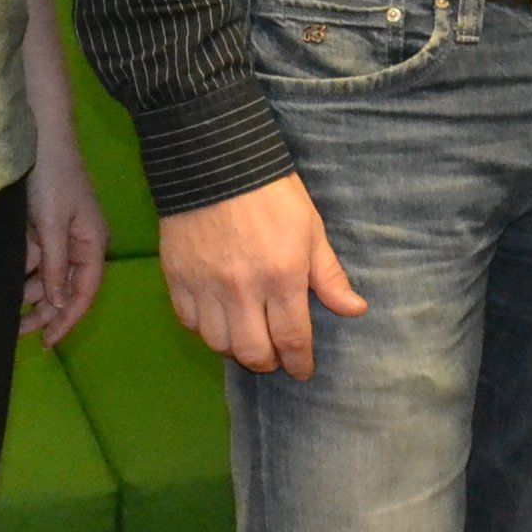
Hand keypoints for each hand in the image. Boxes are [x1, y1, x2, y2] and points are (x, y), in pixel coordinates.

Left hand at [21, 137, 108, 345]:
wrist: (38, 135)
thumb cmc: (52, 177)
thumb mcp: (52, 225)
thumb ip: (56, 266)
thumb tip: (61, 304)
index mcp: (92, 243)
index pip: (84, 292)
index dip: (68, 319)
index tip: (48, 342)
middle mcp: (79, 243)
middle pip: (65, 288)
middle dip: (45, 312)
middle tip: (19, 335)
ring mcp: (60, 234)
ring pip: (47, 276)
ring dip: (30, 295)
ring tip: (7, 317)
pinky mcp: (42, 225)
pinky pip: (34, 259)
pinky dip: (22, 273)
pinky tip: (5, 287)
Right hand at [157, 172, 364, 378]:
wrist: (214, 160)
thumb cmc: (272, 193)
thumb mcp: (311, 228)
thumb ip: (329, 275)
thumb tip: (355, 310)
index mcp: (281, 277)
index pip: (292, 339)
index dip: (299, 363)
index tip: (302, 371)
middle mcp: (242, 290)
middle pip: (253, 353)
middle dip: (269, 362)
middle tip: (275, 356)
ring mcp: (205, 286)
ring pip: (219, 343)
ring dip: (236, 348)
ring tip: (246, 337)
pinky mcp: (177, 278)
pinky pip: (189, 322)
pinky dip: (205, 329)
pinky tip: (218, 319)